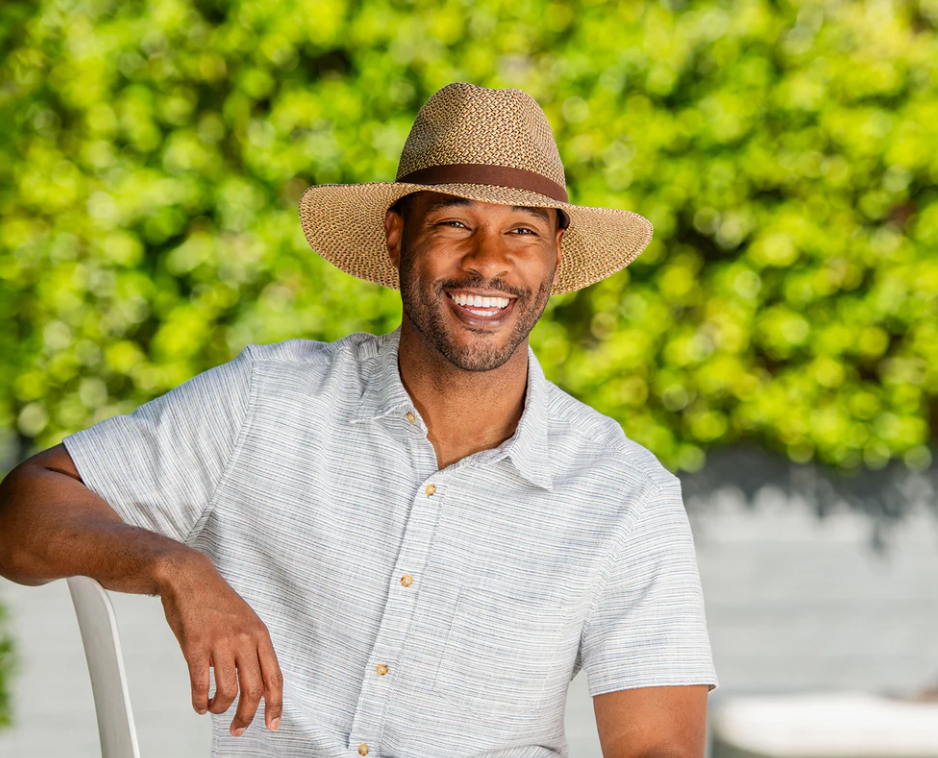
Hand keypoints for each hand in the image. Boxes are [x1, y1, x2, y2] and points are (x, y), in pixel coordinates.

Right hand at [158, 552, 282, 736]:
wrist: (190, 578)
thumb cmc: (216, 601)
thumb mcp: (246, 621)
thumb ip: (253, 648)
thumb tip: (256, 681)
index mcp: (260, 634)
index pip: (274, 677)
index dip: (275, 704)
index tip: (272, 724)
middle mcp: (244, 639)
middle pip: (254, 689)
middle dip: (247, 715)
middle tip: (238, 728)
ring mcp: (220, 642)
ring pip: (228, 690)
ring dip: (221, 708)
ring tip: (215, 709)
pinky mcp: (196, 645)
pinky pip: (200, 683)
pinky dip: (200, 701)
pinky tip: (199, 704)